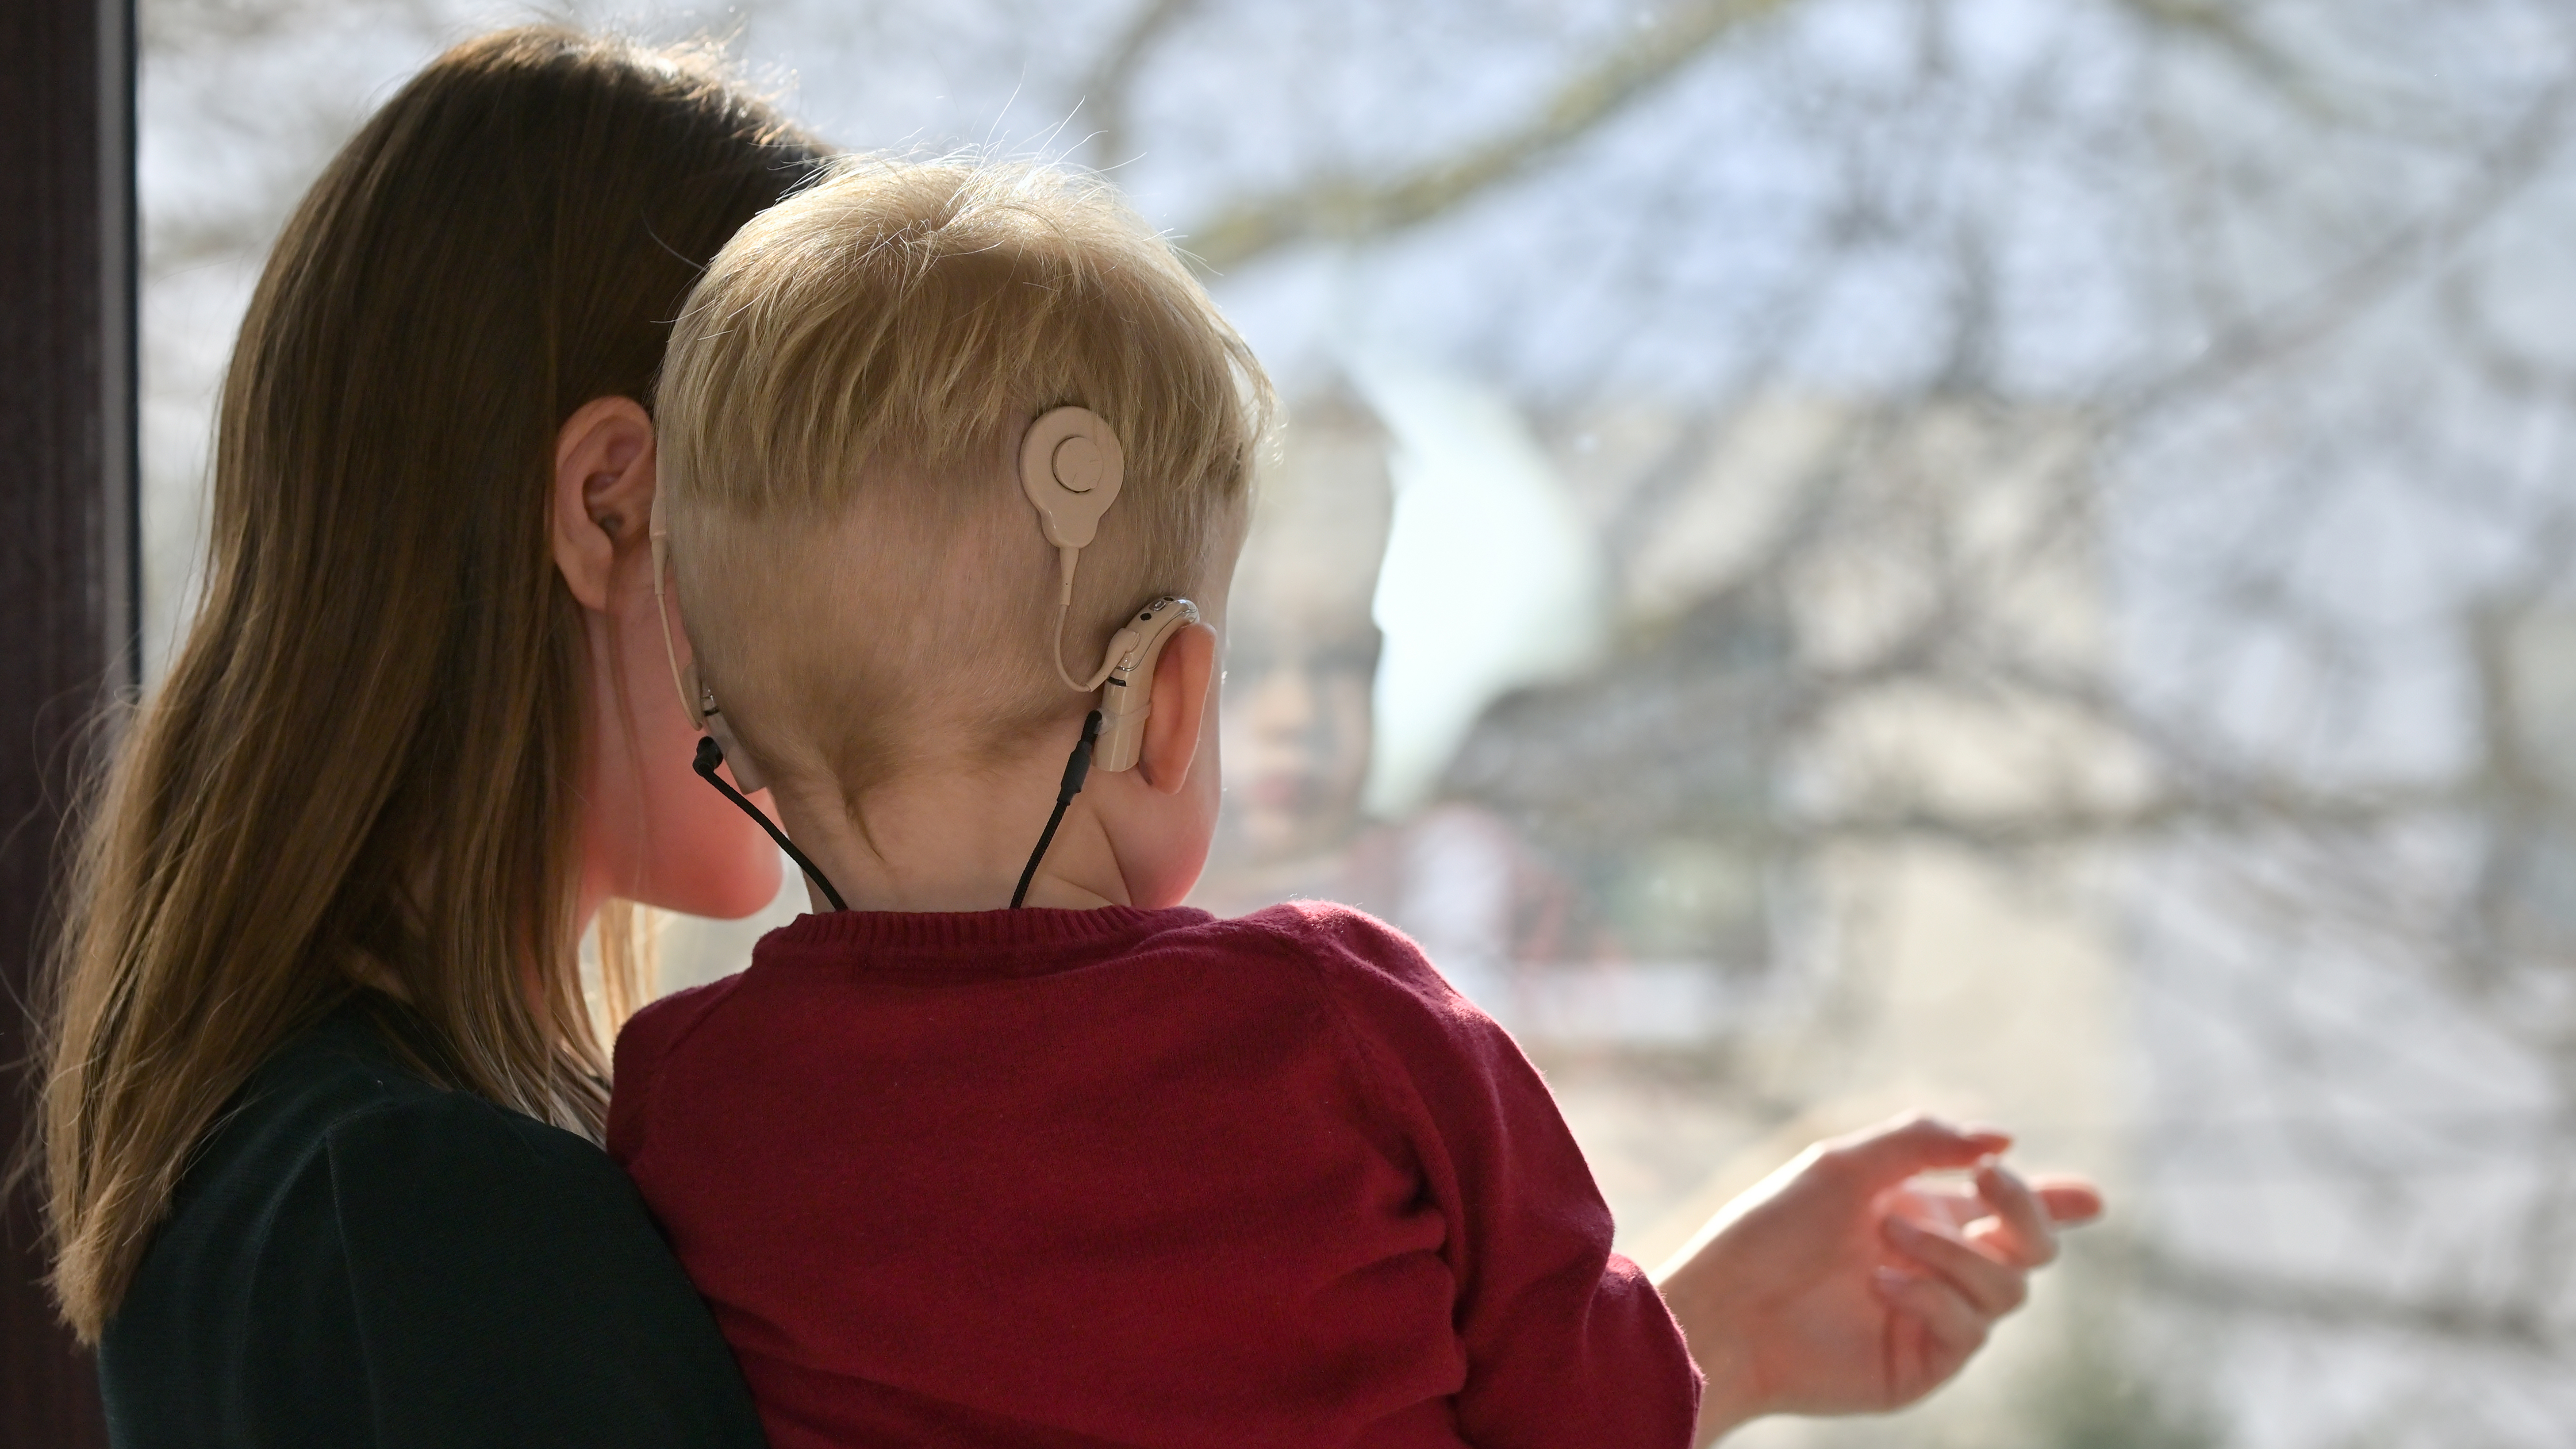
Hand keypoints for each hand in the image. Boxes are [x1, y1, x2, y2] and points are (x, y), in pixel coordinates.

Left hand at [1650, 1114, 2103, 1443]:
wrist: (1729, 1306)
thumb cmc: (1773, 1230)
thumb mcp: (1845, 1165)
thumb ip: (1923, 1142)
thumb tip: (2002, 1139)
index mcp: (1924, 1214)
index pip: (2007, 1211)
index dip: (2057, 1204)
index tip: (2091, 1198)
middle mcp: (1939, 1266)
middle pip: (2033, 1249)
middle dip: (2030, 1213)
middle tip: (1993, 1185)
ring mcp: (1936, 1317)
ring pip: (2008, 1287)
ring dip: (1953, 1252)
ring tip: (1887, 1238)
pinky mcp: (1924, 1363)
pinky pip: (1970, 1329)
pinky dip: (1933, 1296)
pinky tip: (1882, 1284)